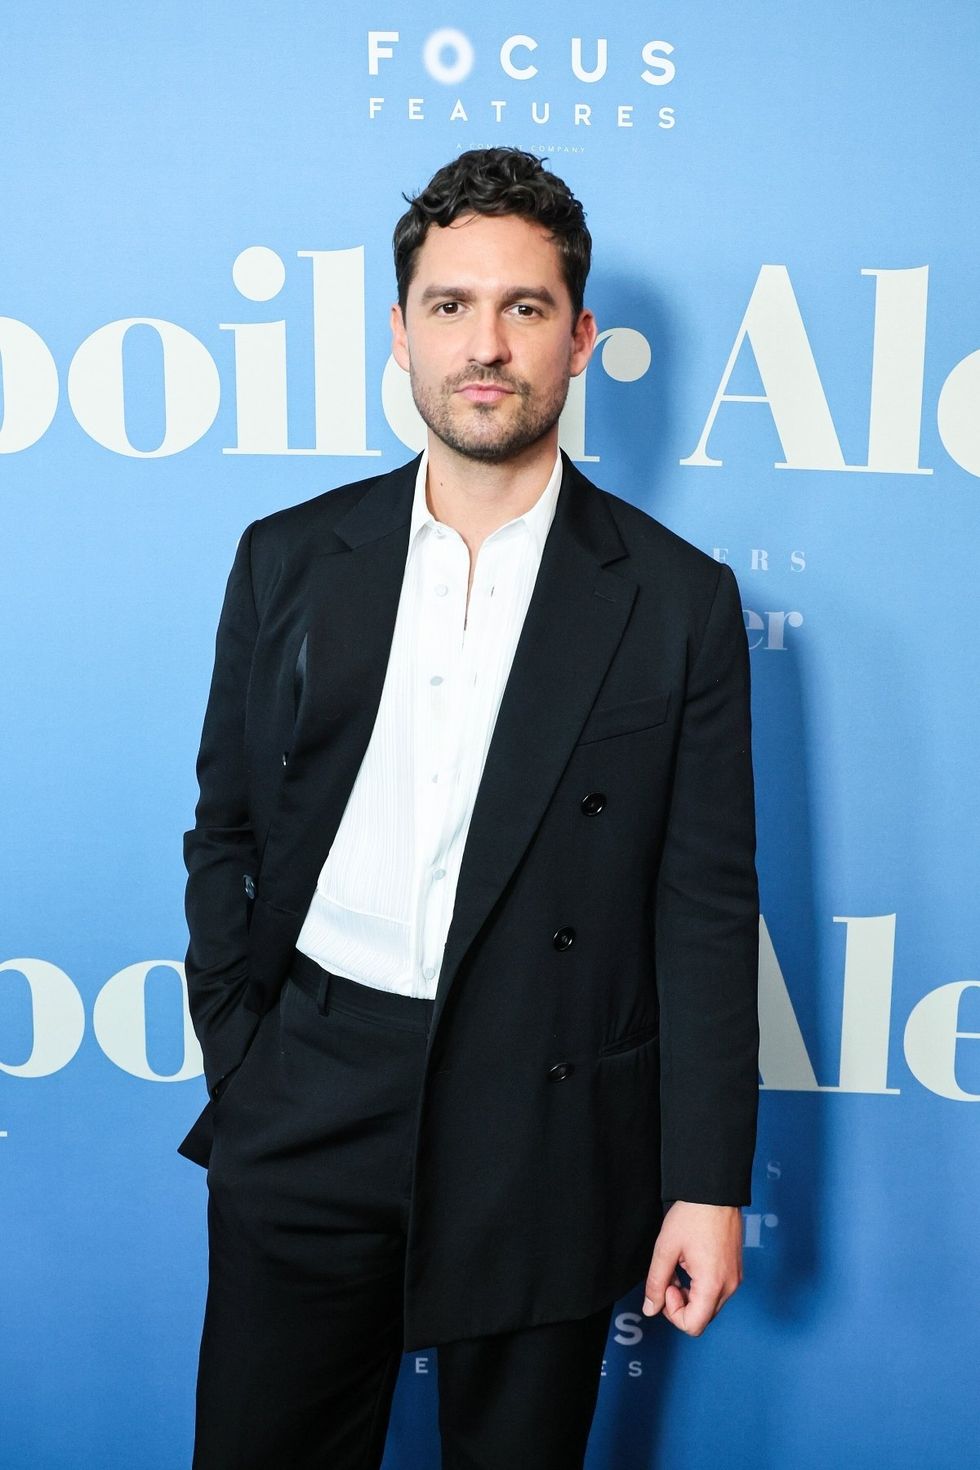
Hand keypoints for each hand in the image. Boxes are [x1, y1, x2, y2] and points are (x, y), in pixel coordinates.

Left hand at [641, 1201, 742, 1335]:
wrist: (715, 1191)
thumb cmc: (692, 1216)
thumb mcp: (665, 1249)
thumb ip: (656, 1283)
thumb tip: (650, 1309)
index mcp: (713, 1285)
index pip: (693, 1326)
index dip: (673, 1312)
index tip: (667, 1285)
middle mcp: (729, 1287)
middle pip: (701, 1318)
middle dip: (680, 1303)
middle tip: (670, 1276)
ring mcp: (735, 1279)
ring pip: (708, 1306)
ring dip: (689, 1294)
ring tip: (679, 1266)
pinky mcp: (735, 1271)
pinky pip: (716, 1292)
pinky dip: (700, 1286)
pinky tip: (690, 1263)